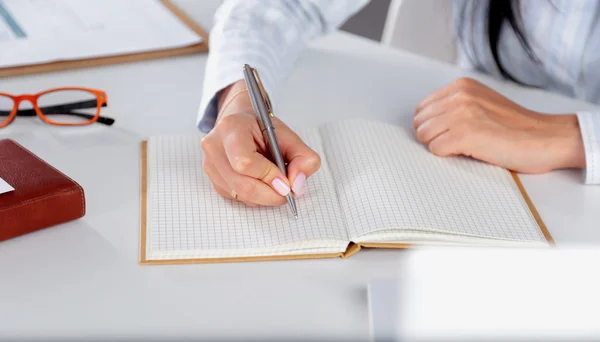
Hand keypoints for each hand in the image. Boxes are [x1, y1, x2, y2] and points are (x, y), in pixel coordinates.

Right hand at [201, 81, 320, 205]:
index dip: (269, 177)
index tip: (286, 182)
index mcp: (231, 128)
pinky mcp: (212, 179)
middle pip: (242, 185)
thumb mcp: (288, 136)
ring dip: (264, 197)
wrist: (240, 123)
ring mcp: (210, 164)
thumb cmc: (262, 129)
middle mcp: (214, 146)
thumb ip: (302, 158)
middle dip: (271, 194)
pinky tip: (261, 182)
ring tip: (274, 182)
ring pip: (240, 195)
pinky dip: (255, 197)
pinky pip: (237, 198)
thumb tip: (297, 185)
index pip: (246, 162)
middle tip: (287, 192)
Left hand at [413, 77, 585, 172]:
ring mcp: (461, 114)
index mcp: (461, 86)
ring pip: (424, 136)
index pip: (422, 108)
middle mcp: (459, 95)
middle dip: (433, 136)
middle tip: (457, 142)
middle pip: (420, 123)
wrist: (546, 138)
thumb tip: (425, 121)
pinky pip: (435, 149)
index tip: (450, 132)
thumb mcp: (481, 103)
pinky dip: (448, 155)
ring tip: (465, 146)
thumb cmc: (515, 127)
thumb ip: (455, 105)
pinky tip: (470, 151)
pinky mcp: (465, 134)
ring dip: (440, 146)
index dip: (432, 125)